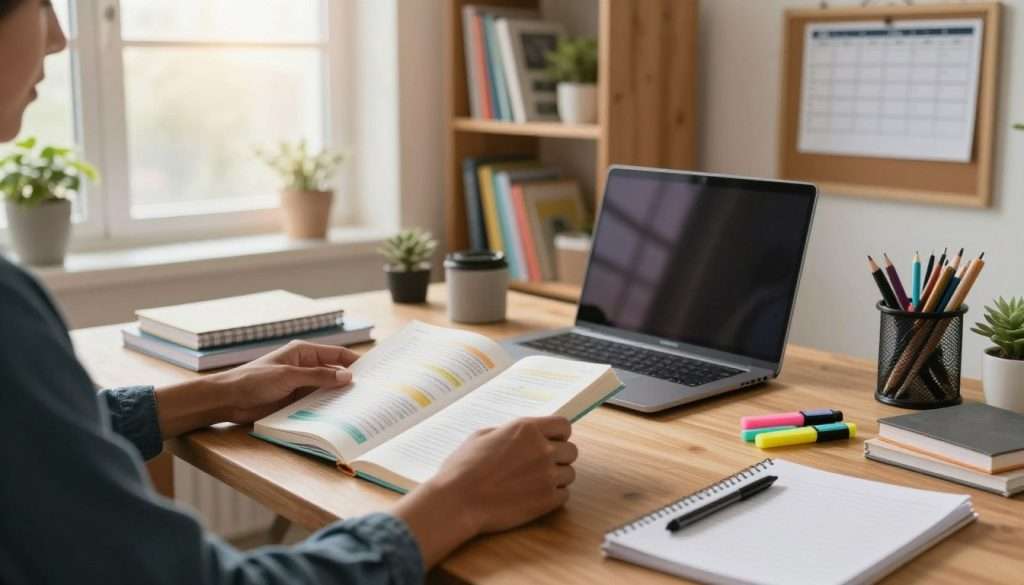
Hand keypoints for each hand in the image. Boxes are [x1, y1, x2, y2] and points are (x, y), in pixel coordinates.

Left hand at [154, 341, 358, 437]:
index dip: (355, 362)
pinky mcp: (296, 402)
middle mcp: (306, 367)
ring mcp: (302, 385)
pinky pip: (317, 404)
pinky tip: (341, 416)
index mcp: (304, 352)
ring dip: (340, 397)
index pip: (337, 355)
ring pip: (328, 390)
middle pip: (335, 373)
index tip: (375, 372)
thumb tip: (347, 377)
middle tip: (373, 392)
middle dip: (351, 381)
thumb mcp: (288, 376)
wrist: (228, 400)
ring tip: (361, 407)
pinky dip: (328, 409)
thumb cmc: (253, 380)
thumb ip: (318, 377)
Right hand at [391, 416, 577, 567]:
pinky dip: (553, 497)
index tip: (551, 442)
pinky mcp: (547, 500)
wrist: (458, 501)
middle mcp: (542, 449)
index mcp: (526, 429)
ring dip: (556, 478)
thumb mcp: (481, 436)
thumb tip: (520, 435)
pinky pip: (564, 495)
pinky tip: (534, 497)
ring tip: (534, 484)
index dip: (559, 434)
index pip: (564, 425)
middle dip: (559, 457)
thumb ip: (508, 432)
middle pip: (571, 451)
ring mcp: (547, 475)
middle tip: (541, 466)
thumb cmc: (463, 468)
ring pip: (569, 474)